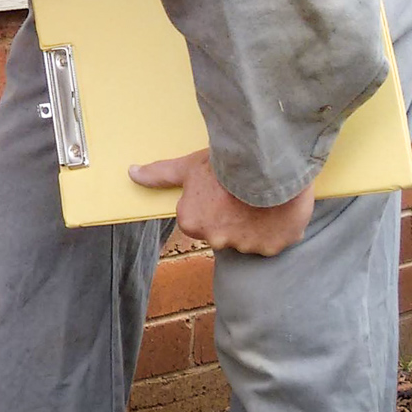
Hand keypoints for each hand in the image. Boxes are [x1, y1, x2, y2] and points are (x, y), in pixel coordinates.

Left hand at [129, 148, 314, 255]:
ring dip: (255, 223)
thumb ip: (161, 174)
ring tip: (263, 198)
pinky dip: (277, 229)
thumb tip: (132, 172)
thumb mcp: (190, 166)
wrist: (270, 167)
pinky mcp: (272, 247)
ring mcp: (245, 246)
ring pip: (249, 238)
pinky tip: (278, 209)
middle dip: (232, 217)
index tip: (220, 192)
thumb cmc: (227, 165)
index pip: (197, 219)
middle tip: (242, 194)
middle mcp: (215, 239)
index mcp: (191, 222)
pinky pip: (273, 241)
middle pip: (222, 231)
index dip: (210, 205)